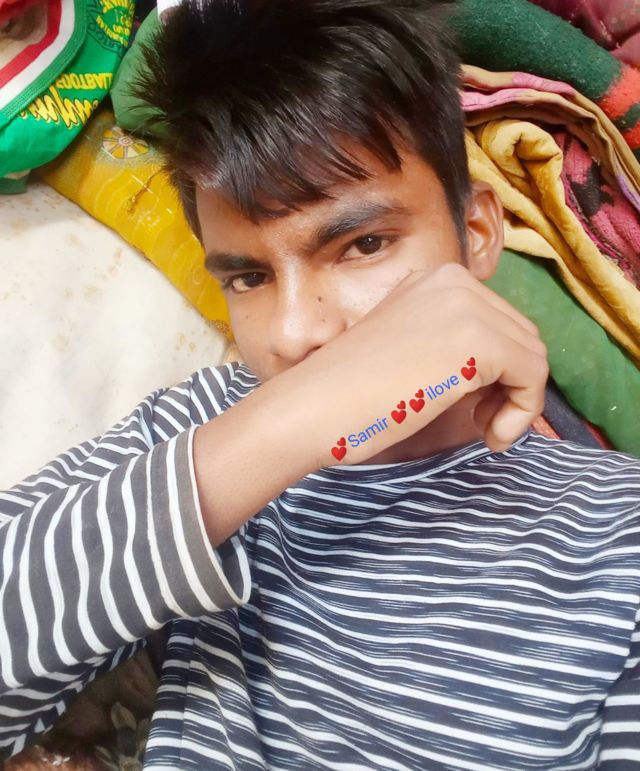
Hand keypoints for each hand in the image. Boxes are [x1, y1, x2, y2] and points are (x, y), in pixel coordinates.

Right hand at [285, 262, 547, 466]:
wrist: (314, 407)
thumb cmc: (350, 394)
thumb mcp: (408, 351)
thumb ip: (451, 346)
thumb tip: (506, 373)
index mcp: (433, 281)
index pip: (498, 324)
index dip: (496, 373)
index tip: (473, 408)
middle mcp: (453, 281)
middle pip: (520, 337)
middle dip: (509, 387)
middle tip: (480, 424)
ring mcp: (467, 305)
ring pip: (532, 357)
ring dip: (517, 403)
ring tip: (484, 432)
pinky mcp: (479, 340)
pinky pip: (534, 376)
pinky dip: (522, 412)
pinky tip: (490, 436)